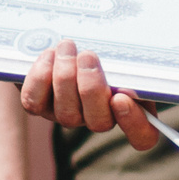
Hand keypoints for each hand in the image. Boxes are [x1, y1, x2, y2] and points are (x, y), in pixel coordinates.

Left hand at [18, 40, 160, 150]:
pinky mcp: (40, 106)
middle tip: (88, 57)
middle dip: (91, 88)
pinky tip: (50, 55)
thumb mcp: (125, 52)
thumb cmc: (105, 47)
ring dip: (66, 77)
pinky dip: (41, 77)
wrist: (68, 42)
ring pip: (67, 113)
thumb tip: (129, 62)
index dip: (134, 124)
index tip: (122, 97)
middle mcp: (99, 118)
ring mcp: (68, 115)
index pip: (143, 137)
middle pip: (100, 123)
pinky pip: (35, 102)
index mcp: (131, 108)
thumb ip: (132, 62)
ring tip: (68, 47)